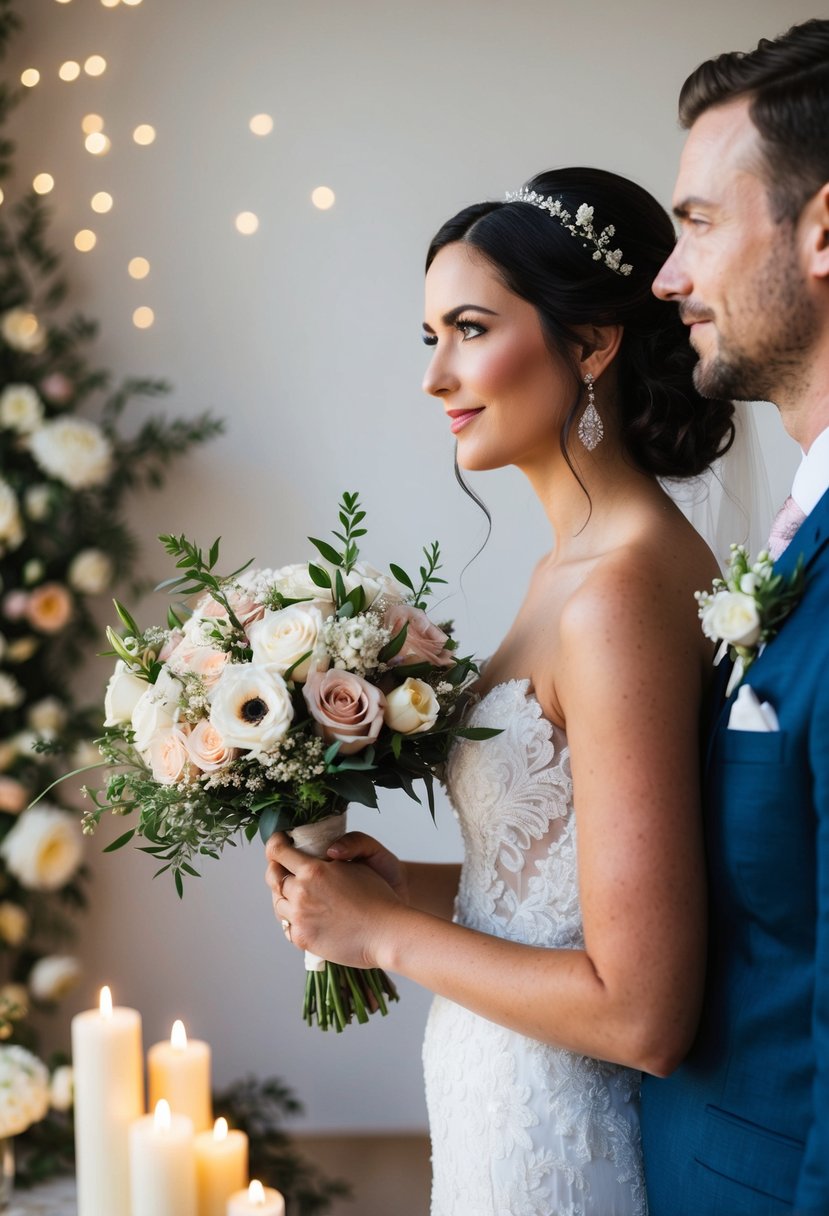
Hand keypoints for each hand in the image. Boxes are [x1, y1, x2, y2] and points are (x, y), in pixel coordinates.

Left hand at [265, 832, 403, 968]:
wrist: (387, 933)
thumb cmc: (378, 896)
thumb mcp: (358, 864)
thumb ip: (333, 856)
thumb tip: (319, 852)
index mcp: (313, 871)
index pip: (278, 852)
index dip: (275, 844)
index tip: (278, 842)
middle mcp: (301, 893)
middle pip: (273, 878)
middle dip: (276, 870)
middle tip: (284, 868)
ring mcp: (299, 918)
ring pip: (278, 903)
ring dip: (284, 896)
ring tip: (297, 894)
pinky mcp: (302, 939)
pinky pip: (286, 926)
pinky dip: (292, 919)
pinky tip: (304, 915)